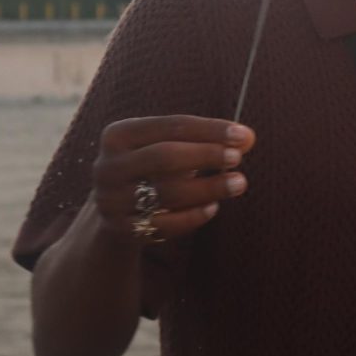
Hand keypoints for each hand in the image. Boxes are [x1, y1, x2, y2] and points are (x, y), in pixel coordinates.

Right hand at [92, 115, 255, 243]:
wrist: (116, 206)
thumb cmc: (154, 167)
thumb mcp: (172, 146)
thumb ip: (208, 140)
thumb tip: (247, 138)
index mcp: (118, 135)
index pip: (171, 126)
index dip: (210, 130)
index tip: (243, 135)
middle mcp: (108, 166)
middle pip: (164, 156)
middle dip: (206, 156)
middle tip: (238, 158)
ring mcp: (111, 200)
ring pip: (166, 193)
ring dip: (209, 188)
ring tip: (239, 183)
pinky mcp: (121, 229)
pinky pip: (163, 224)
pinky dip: (192, 216)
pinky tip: (213, 208)